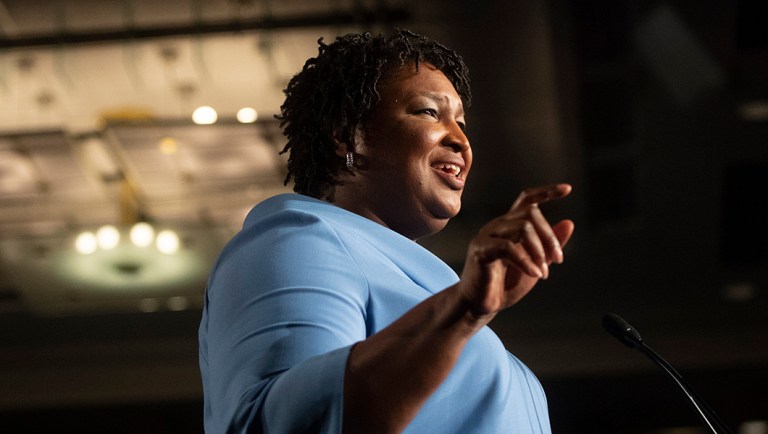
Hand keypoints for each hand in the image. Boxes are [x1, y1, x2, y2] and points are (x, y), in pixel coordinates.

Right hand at [457, 183, 574, 322]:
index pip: (527, 199)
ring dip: (539, 251)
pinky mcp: (480, 250)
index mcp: (510, 226)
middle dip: (549, 236)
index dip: (546, 192)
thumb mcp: (536, 263)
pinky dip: (527, 261)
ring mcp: (487, 236)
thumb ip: (549, 245)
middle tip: (558, 260)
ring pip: (523, 227)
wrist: (479, 306)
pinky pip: (509, 247)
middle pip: (530, 213)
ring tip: (543, 273)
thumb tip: (569, 223)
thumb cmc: (505, 285)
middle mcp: (498, 225)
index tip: (568, 189)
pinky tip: (536, 274)